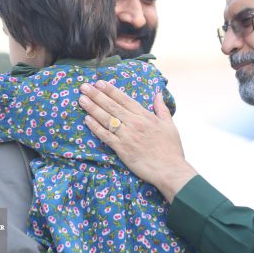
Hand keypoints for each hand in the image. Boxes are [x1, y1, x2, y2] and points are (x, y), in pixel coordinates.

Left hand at [78, 80, 196, 202]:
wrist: (170, 169)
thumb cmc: (171, 149)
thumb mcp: (170, 125)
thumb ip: (161, 108)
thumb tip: (158, 94)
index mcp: (145, 116)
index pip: (125, 99)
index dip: (111, 90)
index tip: (100, 83)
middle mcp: (134, 123)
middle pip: (112, 106)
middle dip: (97, 95)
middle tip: (84, 87)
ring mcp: (127, 136)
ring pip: (106, 119)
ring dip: (92, 108)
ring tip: (82, 99)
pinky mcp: (122, 149)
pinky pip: (105, 136)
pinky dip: (95, 127)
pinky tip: (87, 119)